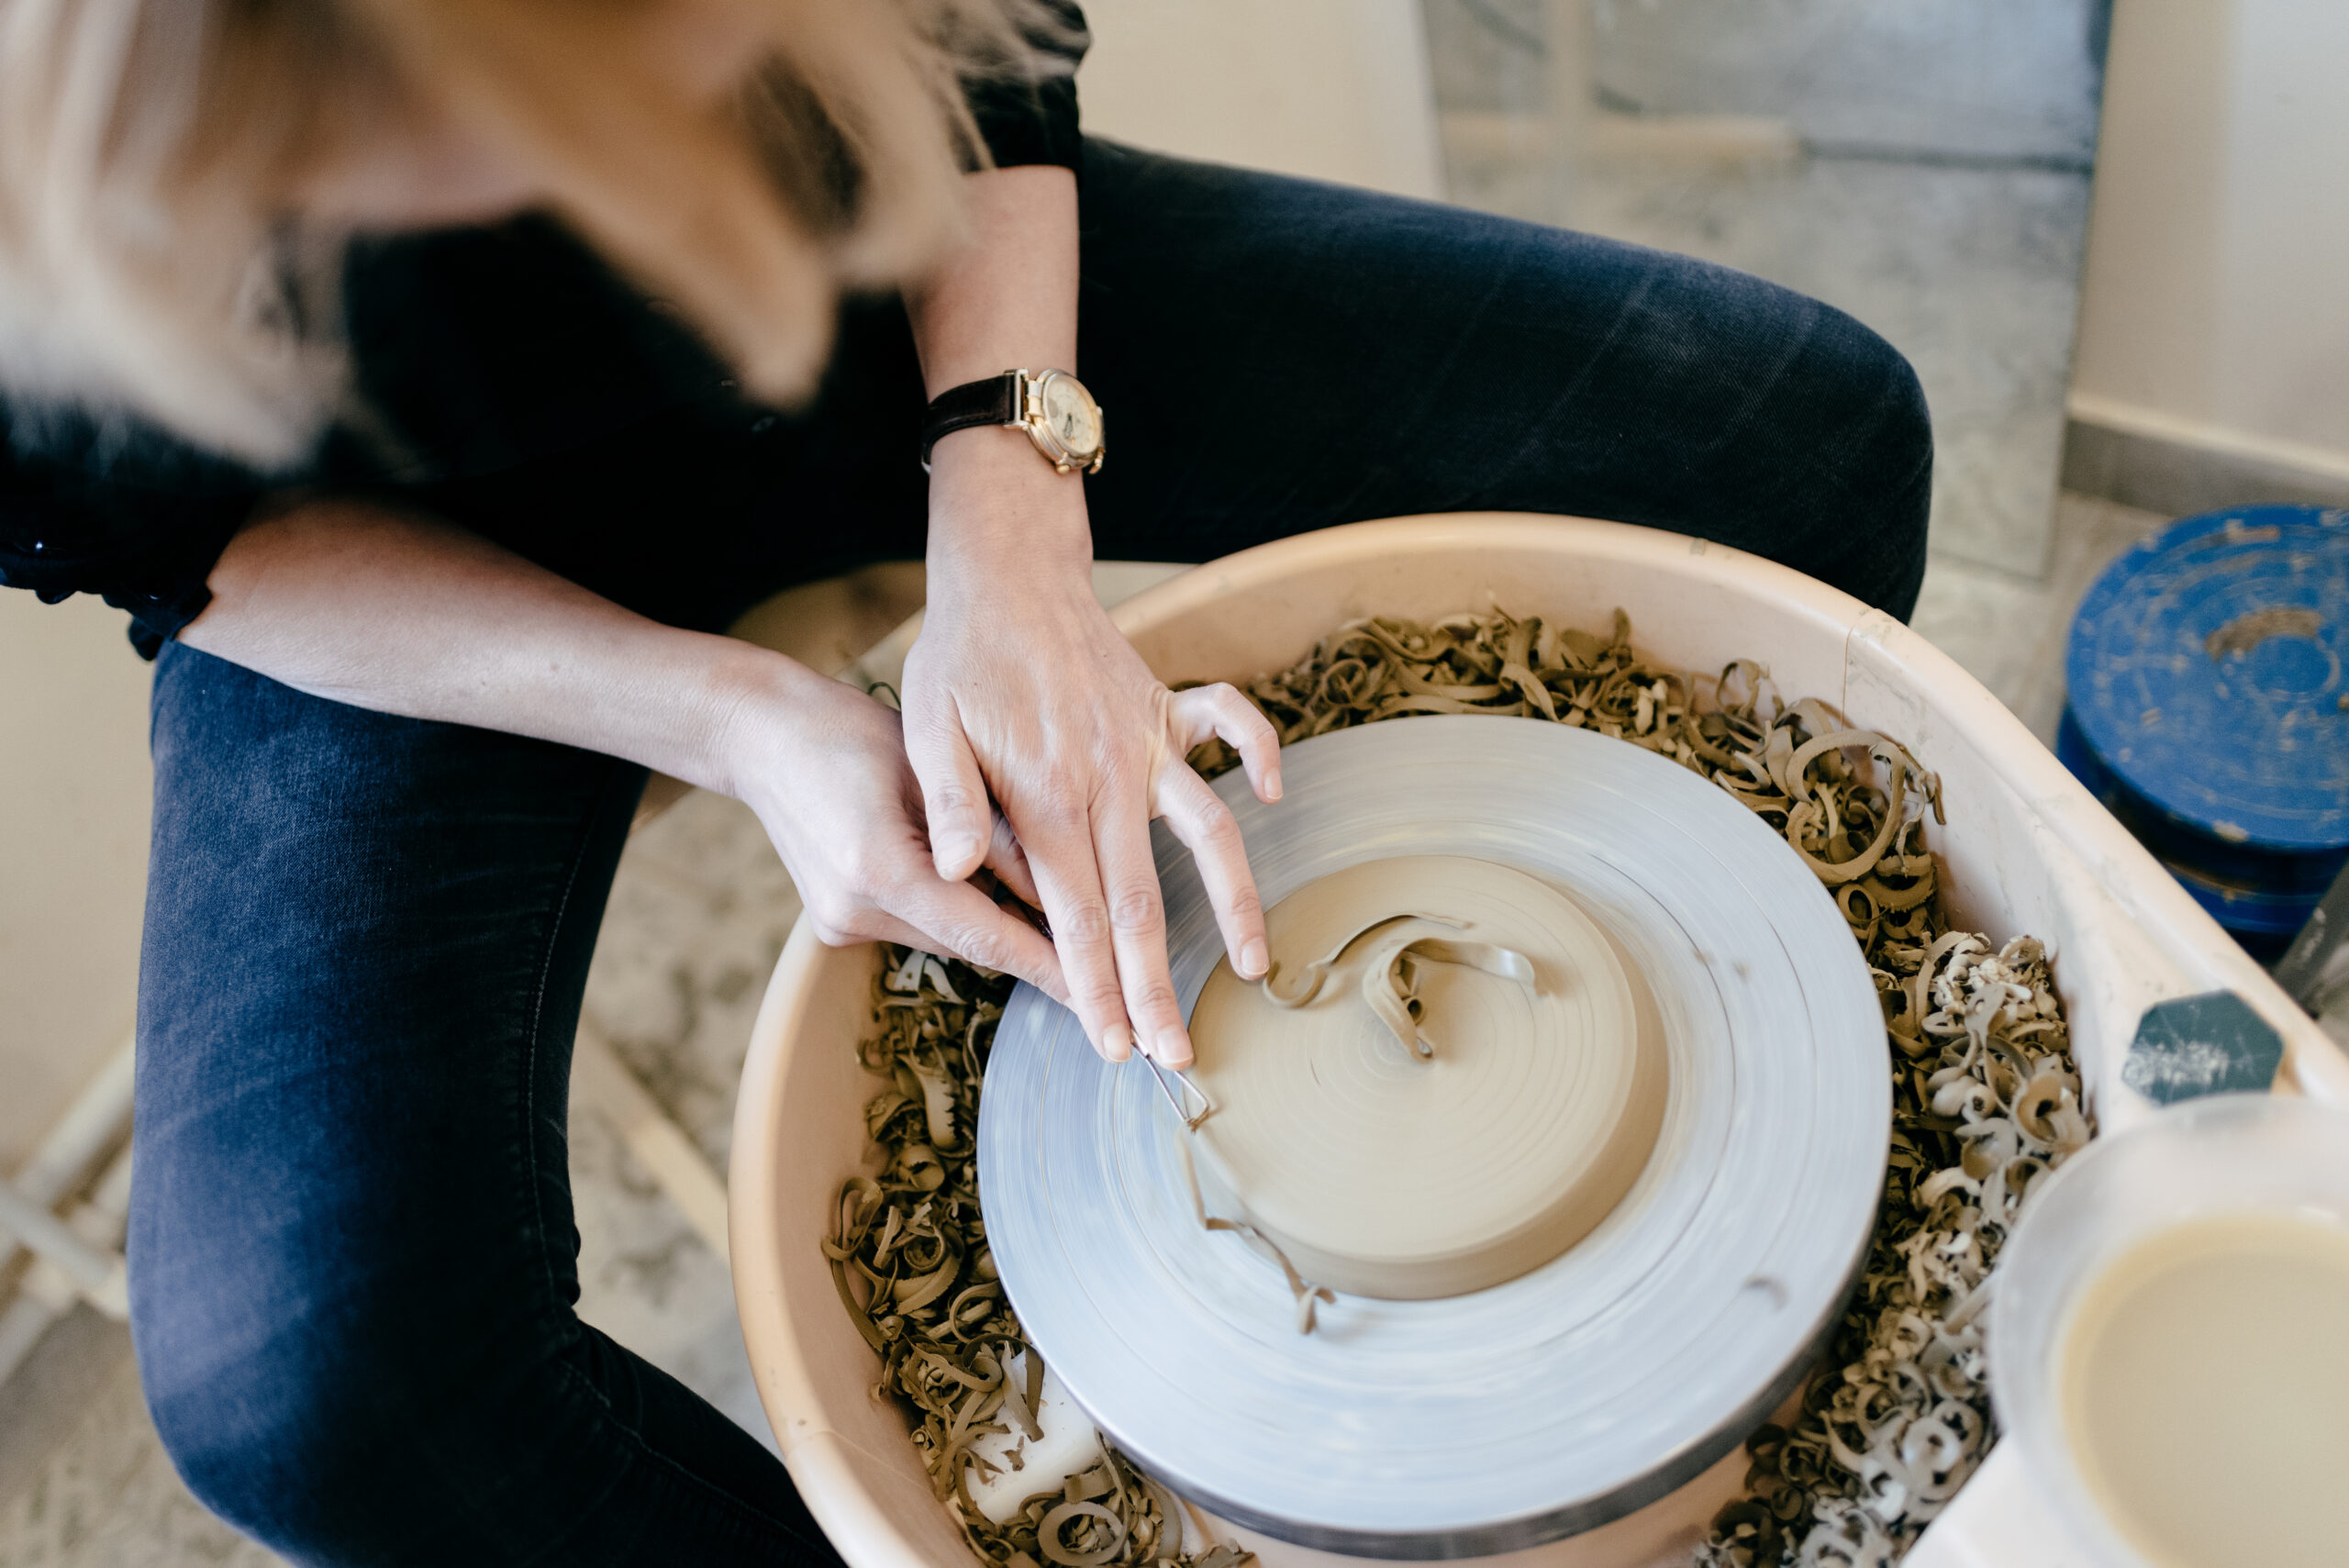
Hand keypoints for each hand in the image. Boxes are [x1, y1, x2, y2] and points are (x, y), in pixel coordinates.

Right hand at [720, 655, 1065, 995]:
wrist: (764, 739)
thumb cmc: (852, 734)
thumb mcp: (936, 767)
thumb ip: (992, 833)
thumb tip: (1062, 892)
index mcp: (879, 870)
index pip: (985, 936)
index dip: (1048, 968)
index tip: (1098, 995)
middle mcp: (854, 910)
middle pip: (969, 944)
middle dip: (1030, 945)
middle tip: (1096, 948)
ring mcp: (840, 924)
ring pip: (946, 939)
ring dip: (990, 923)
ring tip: (1044, 896)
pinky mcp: (836, 924)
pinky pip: (917, 927)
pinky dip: (953, 910)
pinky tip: (973, 876)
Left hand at [901, 439, 1281, 1067]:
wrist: (1006, 573)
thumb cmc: (960, 658)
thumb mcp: (926, 724)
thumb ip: (947, 799)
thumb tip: (953, 869)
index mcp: (1048, 798)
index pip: (1078, 917)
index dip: (1098, 988)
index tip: (1117, 1045)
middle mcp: (1109, 778)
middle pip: (1142, 902)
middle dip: (1160, 986)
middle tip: (1179, 1056)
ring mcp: (1145, 743)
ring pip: (1208, 835)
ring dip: (1236, 905)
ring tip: (1256, 966)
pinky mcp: (1164, 709)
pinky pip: (1232, 726)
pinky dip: (1260, 754)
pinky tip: (1270, 798)